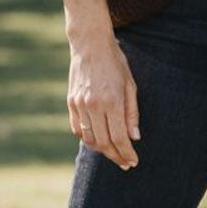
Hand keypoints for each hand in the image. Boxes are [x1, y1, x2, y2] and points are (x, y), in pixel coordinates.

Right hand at [67, 35, 140, 170]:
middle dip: (115, 156)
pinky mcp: (71, 102)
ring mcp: (80, 105)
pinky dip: (87, 139)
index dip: (126, 153)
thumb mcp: (130, 84)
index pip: (119, 137)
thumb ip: (132, 112)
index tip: (133, 161)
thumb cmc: (115, 62)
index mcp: (112, 101)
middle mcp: (94, 106)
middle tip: (124, 163)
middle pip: (104, 142)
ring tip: (113, 153)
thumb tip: (135, 137)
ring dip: (101, 150)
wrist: (90, 44)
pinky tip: (97, 140)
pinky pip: (78, 129)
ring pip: (89, 139)